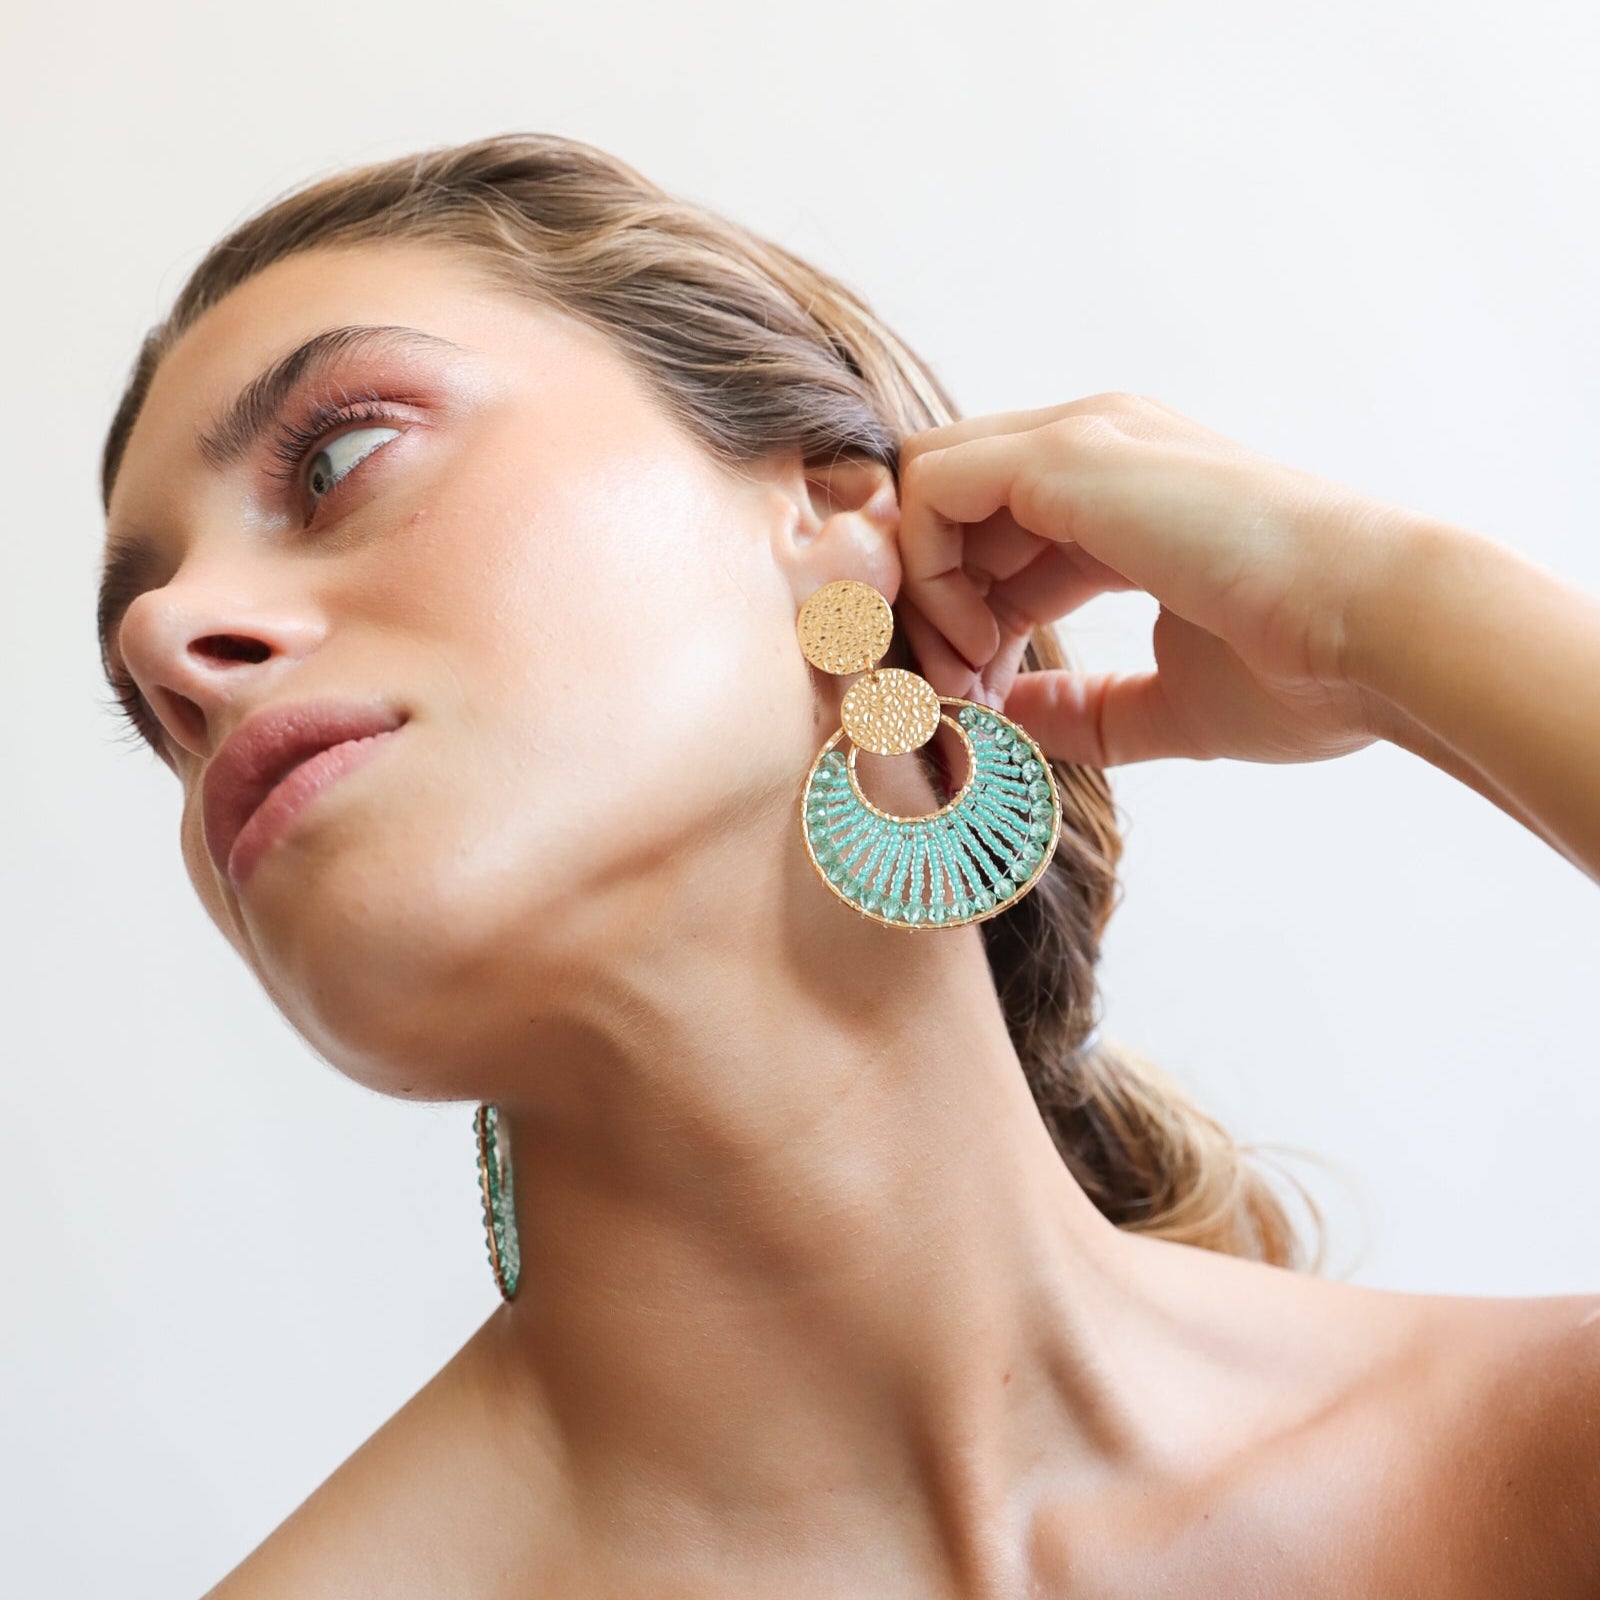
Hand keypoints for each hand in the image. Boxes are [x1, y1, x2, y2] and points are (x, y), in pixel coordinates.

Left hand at [893, 393, 1415, 766]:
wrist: (1378, 634)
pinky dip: (926, 569)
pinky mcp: (1066, 452)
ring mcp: (1082, 439)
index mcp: (1124, 498)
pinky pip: (931, 485)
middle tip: (956, 695)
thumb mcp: (1165, 701)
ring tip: (965, 680)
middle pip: (950, 509)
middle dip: (933, 607)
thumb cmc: (1303, 672)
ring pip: (928, 489)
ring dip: (924, 594)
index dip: (971, 623)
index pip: (995, 539)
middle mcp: (1096, 451)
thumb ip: (1081, 706)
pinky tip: (975, 643)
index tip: (986, 704)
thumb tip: (1006, 721)